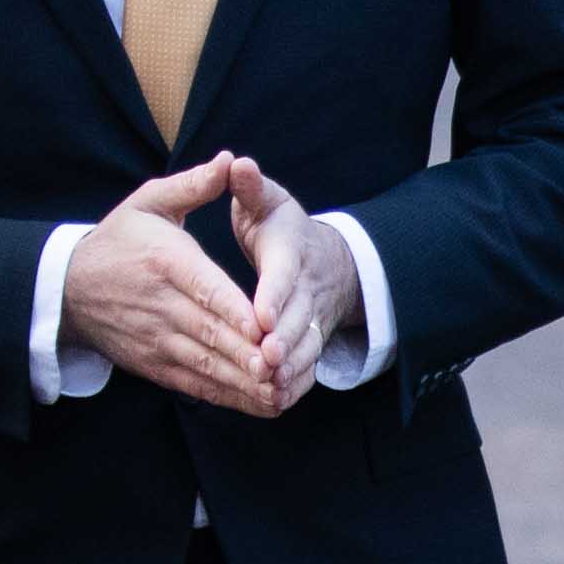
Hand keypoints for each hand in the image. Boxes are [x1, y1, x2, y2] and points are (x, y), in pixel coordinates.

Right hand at [65, 153, 287, 415]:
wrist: (68, 289)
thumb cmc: (118, 240)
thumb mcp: (149, 203)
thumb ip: (192, 185)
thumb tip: (229, 161)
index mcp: (167, 262)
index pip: (205, 289)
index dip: (234, 310)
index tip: (263, 326)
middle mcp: (162, 306)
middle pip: (210, 333)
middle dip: (247, 354)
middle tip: (283, 367)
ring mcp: (158, 340)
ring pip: (206, 365)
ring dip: (243, 382)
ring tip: (279, 392)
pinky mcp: (156, 365)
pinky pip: (196, 385)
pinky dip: (228, 397)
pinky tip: (259, 402)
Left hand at [230, 162, 342, 400]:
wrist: (326, 260)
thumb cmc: (283, 229)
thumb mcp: (269, 201)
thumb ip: (251, 188)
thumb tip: (237, 163)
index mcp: (291, 253)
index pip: (284, 275)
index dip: (274, 295)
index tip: (261, 314)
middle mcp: (306, 289)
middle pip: (298, 318)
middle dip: (284, 341)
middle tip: (265, 359)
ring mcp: (311, 317)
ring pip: (306, 346)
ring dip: (291, 368)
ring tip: (271, 386)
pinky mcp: (310, 339)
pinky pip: (307, 366)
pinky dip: (295, 384)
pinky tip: (276, 400)